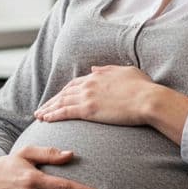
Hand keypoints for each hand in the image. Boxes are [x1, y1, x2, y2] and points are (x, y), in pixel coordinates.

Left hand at [33, 65, 158, 125]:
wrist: (148, 99)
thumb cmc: (143, 88)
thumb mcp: (126, 71)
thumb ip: (108, 70)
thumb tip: (93, 69)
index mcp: (98, 75)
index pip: (75, 83)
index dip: (64, 91)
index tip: (57, 97)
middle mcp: (89, 84)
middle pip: (64, 92)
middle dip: (52, 100)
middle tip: (42, 108)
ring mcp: (87, 96)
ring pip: (61, 102)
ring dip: (48, 108)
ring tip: (39, 115)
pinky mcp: (88, 109)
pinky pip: (64, 112)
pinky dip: (53, 115)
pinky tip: (45, 119)